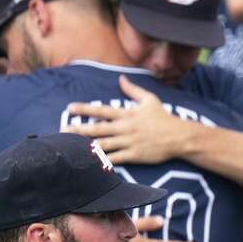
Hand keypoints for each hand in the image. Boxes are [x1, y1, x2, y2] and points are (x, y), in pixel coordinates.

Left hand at [63, 76, 195, 164]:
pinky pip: (116, 159)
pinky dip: (103, 161)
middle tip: (62, 130)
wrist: (179, 137)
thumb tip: (121, 78)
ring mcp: (129, 142)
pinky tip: (91, 163)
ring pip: (104, 144)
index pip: (102, 110)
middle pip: (98, 128)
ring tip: (70, 147)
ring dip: (86, 145)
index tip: (69, 108)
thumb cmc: (164, 118)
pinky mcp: (134, 155)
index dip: (85, 109)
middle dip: (79, 129)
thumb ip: (133, 90)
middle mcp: (126, 128)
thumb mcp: (150, 99)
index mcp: (128, 113)